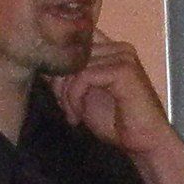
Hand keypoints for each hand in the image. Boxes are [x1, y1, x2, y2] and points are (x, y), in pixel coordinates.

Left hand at [50, 35, 178, 160]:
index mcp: (111, 49)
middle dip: (60, 83)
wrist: (143, 142)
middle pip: (72, 53)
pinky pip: (85, 76)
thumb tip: (41, 66)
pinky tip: (78, 115)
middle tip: (65, 108)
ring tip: (72, 114)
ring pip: (75, 66)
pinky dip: (75, 98)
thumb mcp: (82, 95)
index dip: (60, 64)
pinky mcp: (124, 70)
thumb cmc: (115, 121)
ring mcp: (123, 56)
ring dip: (67, 95)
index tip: (58, 93)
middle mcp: (118, 47)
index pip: (75, 41)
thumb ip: (67, 77)